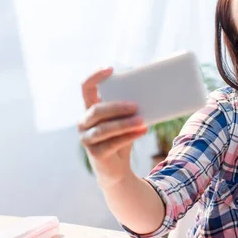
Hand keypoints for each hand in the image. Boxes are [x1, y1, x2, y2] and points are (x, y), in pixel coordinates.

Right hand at [79, 68, 148, 186]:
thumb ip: (130, 109)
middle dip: (116, 107)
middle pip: (96, 110)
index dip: (95, 77)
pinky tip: (142, 131)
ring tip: (142, 121)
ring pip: (104, 128)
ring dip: (124, 124)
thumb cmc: (121, 139)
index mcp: (90, 110)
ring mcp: (87, 139)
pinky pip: (112, 143)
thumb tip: (153, 91)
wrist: (117, 170)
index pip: (86, 88)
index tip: (110, 68)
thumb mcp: (124, 121)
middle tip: (135, 106)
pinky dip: (129, 136)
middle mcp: (83, 123)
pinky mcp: (96, 154)